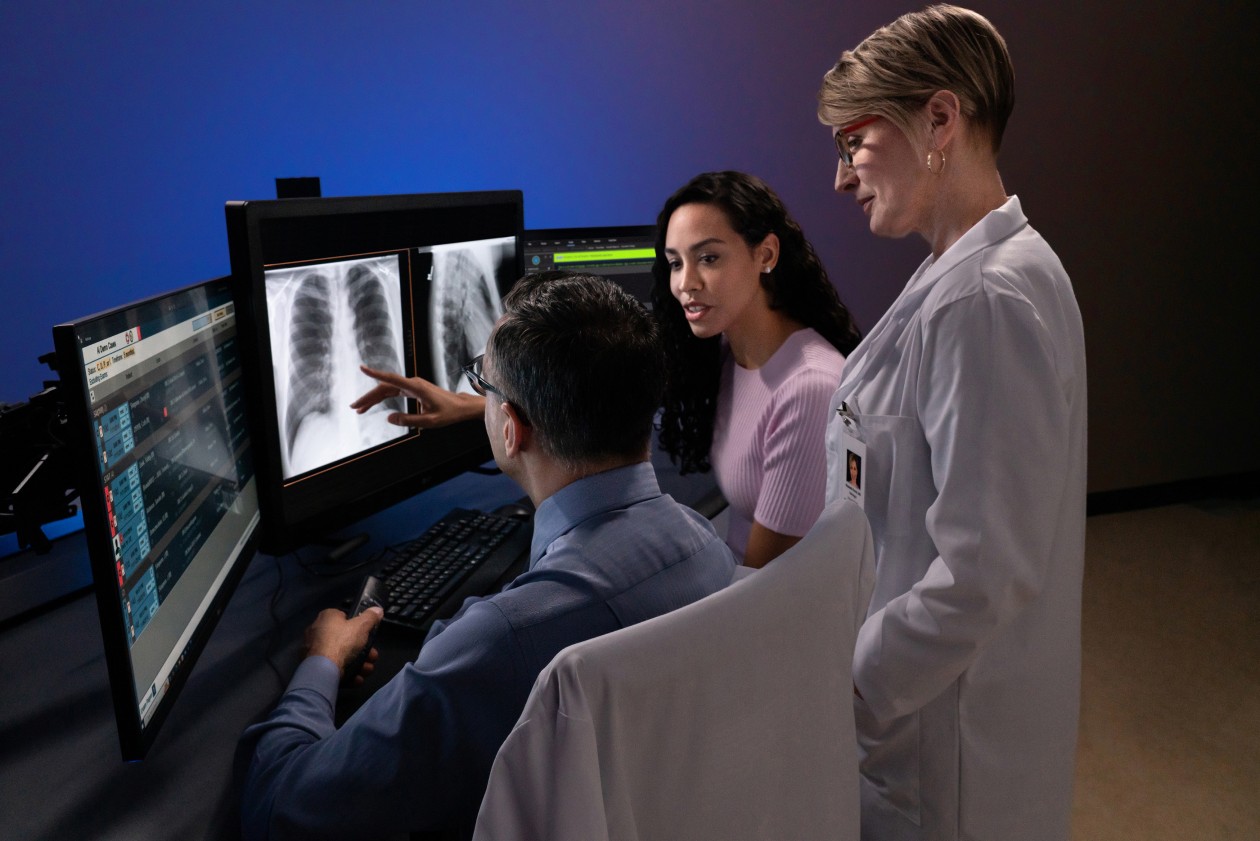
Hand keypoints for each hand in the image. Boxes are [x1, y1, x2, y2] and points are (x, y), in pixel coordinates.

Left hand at [304, 606, 383, 680]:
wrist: (323, 669)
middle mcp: (317, 631)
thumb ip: (371, 617)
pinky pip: (333, 667)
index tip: (366, 636)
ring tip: (367, 670)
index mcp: (326, 617)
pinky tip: (357, 679)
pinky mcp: (314, 667)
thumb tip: (377, 609)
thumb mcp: (361, 626)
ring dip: (358, 664)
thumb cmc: (342, 642)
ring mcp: (314, 651)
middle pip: (345, 640)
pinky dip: (346, 673)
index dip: (357, 627)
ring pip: (341, 655)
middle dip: (363, 650)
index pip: (343, 618)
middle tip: (372, 657)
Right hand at [351, 366, 484, 428]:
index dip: (376, 374)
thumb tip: (389, 418)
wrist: (460, 407)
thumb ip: (409, 420)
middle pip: (384, 387)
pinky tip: (373, 405)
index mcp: (416, 387)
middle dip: (368, 397)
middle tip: (354, 408)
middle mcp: (412, 383)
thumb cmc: (448, 413)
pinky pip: (393, 392)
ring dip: (373, 399)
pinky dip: (382, 398)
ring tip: (359, 409)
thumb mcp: (430, 421)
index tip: (362, 368)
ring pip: (387, 390)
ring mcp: (412, 385)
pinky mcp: (412, 389)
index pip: (392, 379)